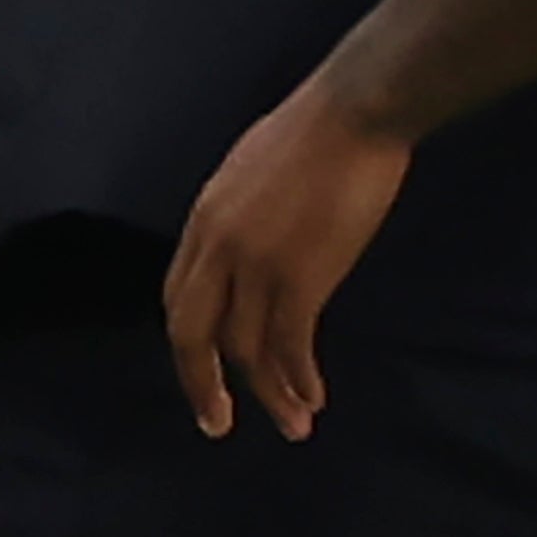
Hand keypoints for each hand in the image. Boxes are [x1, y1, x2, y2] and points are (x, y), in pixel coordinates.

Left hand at [166, 80, 415, 440]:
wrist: (357, 111)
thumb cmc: (319, 130)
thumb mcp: (251, 171)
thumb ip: (240, 217)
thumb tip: (250, 248)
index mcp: (204, 219)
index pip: (179, 297)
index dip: (189, 344)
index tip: (204, 372)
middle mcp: (217, 247)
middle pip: (192, 335)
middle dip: (202, 385)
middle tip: (217, 423)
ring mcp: (255, 264)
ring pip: (247, 350)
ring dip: (270, 395)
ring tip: (293, 426)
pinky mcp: (300, 276)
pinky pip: (290, 346)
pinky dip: (299, 379)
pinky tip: (314, 398)